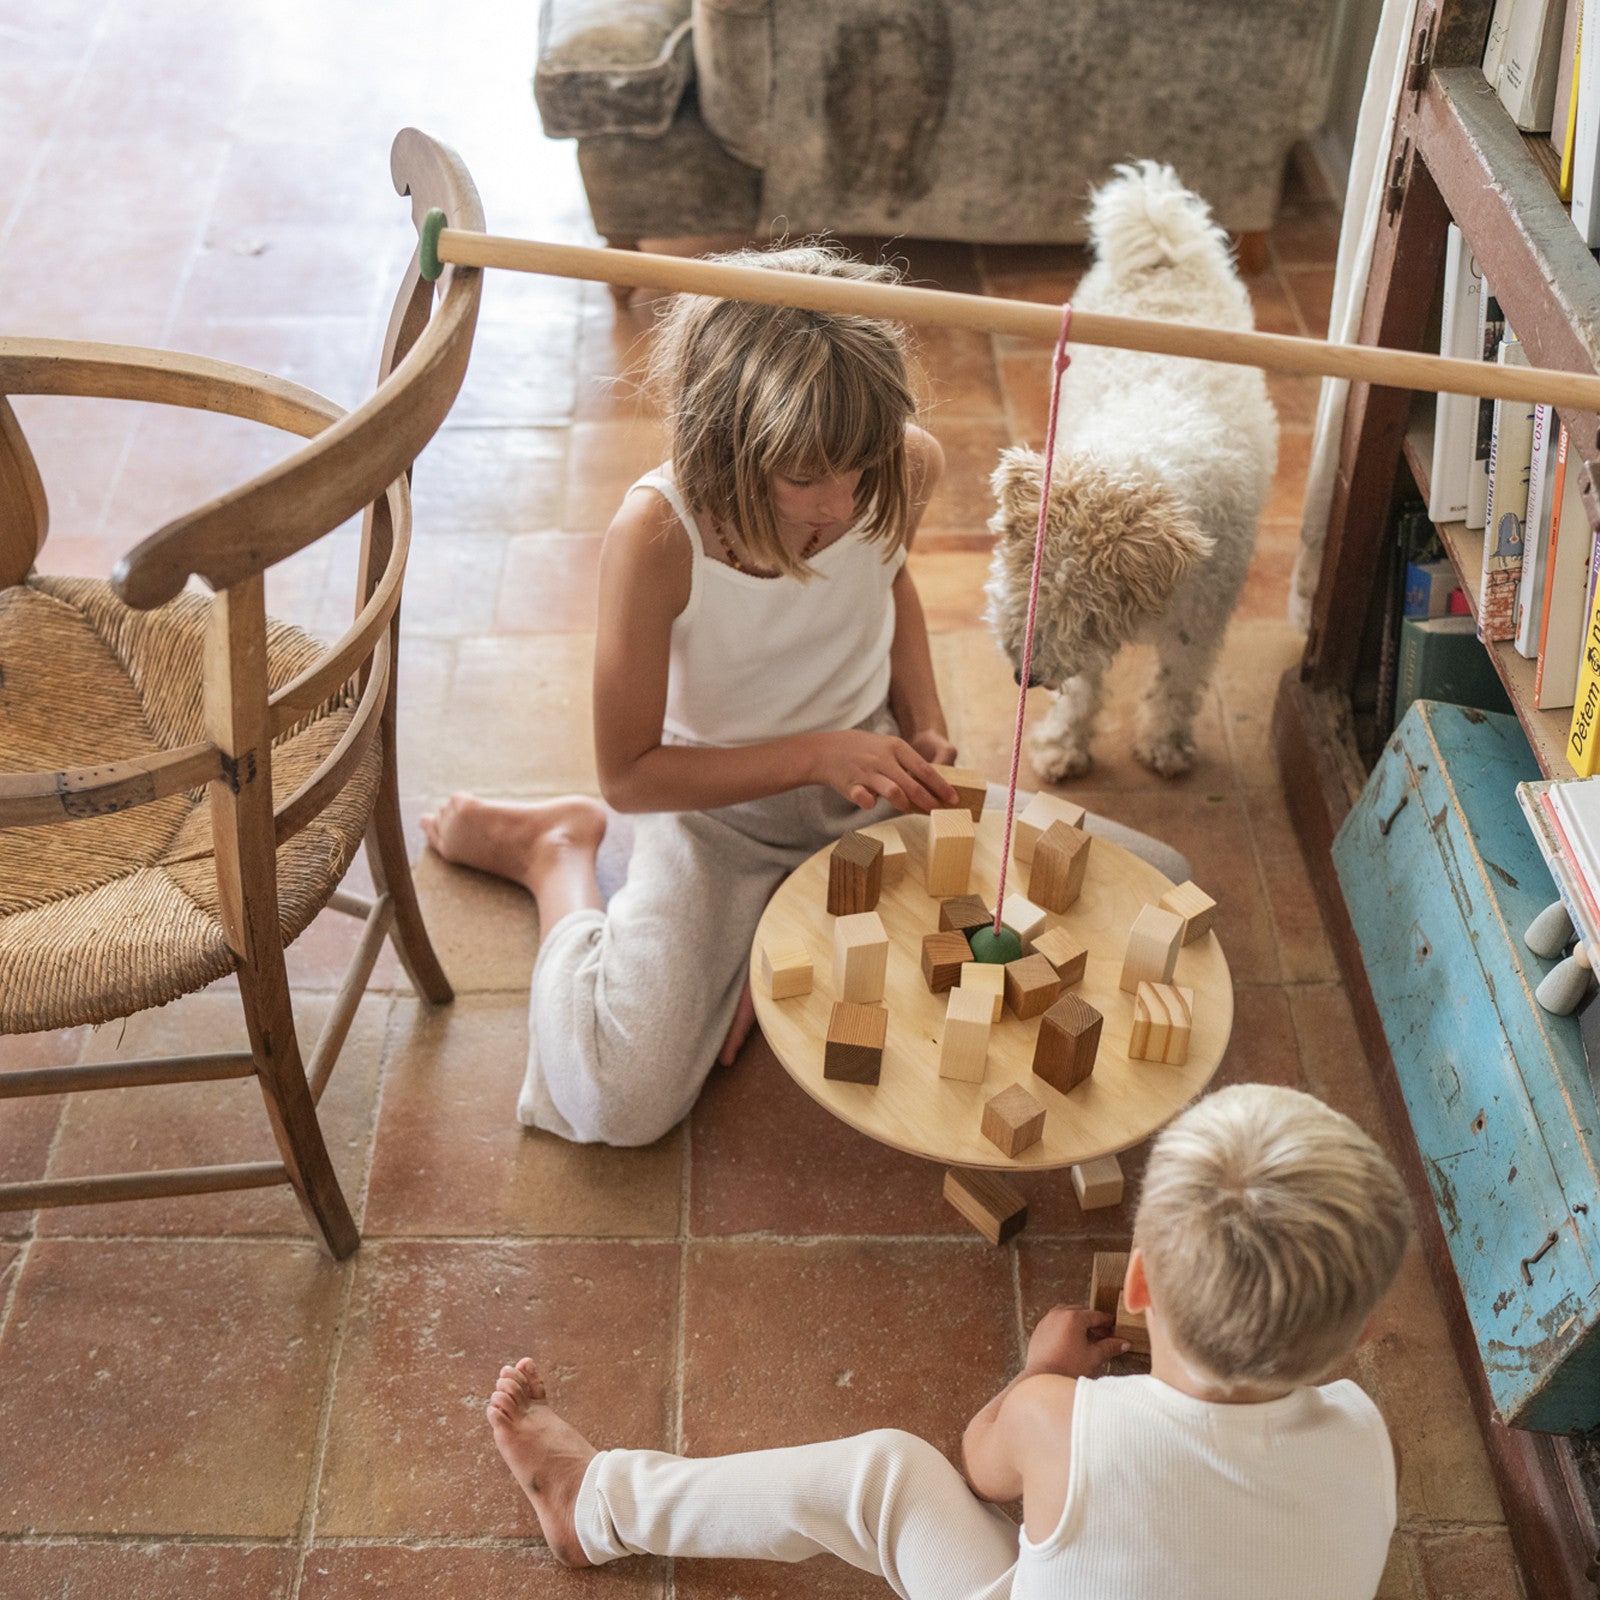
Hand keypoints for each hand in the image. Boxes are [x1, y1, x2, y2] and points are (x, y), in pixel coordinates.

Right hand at [810, 729, 958, 812]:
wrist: (826, 750)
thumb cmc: (862, 750)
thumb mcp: (887, 747)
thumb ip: (907, 763)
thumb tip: (931, 783)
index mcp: (896, 747)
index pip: (925, 770)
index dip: (941, 786)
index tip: (953, 799)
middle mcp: (883, 759)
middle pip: (914, 785)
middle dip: (929, 801)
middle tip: (939, 812)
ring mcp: (867, 772)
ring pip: (894, 792)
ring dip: (904, 804)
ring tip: (908, 808)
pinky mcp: (852, 785)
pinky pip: (865, 799)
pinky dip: (871, 804)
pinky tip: (873, 804)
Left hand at [1025, 1306, 1127, 1378]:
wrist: (1042, 1380)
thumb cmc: (1068, 1368)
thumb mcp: (1093, 1357)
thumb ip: (1109, 1347)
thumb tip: (1124, 1343)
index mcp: (1073, 1317)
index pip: (1096, 1315)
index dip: (1107, 1321)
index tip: (1114, 1326)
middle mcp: (1058, 1314)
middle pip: (1081, 1313)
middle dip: (1093, 1323)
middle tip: (1103, 1334)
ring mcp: (1046, 1321)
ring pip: (1067, 1315)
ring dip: (1078, 1324)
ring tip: (1088, 1339)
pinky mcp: (1039, 1330)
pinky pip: (1055, 1322)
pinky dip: (1065, 1327)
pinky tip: (1071, 1342)